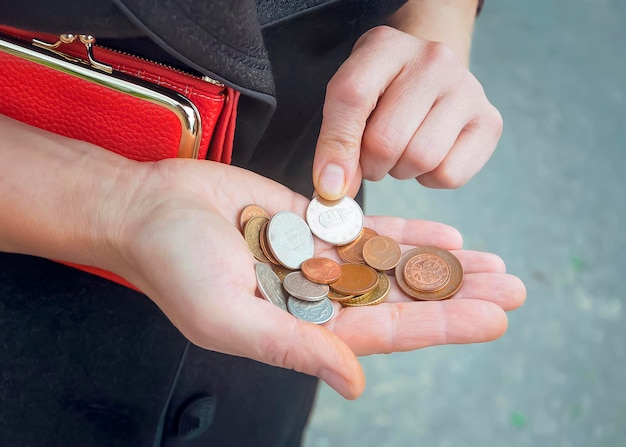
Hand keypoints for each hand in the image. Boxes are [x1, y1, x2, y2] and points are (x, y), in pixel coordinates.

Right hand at [114, 159, 523, 399]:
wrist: (147, 211)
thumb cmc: (174, 266)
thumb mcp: (228, 316)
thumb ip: (293, 347)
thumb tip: (355, 383)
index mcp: (302, 326)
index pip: (387, 330)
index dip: (441, 324)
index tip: (492, 318)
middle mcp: (317, 295)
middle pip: (402, 297)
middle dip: (457, 294)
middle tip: (513, 289)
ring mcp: (316, 257)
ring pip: (392, 262)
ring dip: (440, 263)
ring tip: (491, 263)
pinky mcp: (308, 222)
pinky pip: (367, 228)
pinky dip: (405, 231)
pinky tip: (443, 236)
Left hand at [312, 26, 502, 199]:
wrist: (431, 77)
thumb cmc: (383, 91)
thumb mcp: (351, 97)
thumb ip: (336, 138)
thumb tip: (334, 189)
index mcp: (385, 46)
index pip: (352, 97)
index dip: (335, 149)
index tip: (330, 185)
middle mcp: (432, 60)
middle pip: (386, 140)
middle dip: (370, 165)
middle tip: (371, 157)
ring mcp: (467, 88)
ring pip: (420, 159)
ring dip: (400, 171)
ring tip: (400, 153)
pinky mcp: (489, 120)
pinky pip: (450, 174)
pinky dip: (430, 178)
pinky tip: (428, 157)